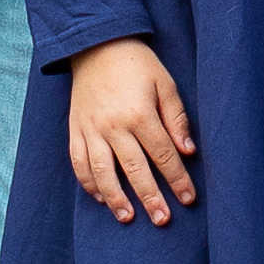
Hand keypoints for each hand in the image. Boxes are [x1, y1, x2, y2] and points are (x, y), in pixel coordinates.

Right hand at [68, 37, 196, 222]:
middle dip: (151, 197)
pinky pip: (79, 163)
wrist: (96, 44)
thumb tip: (188, 152)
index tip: (188, 199)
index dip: (178, 179)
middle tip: (162, 219)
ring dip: (116, 198)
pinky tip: (100, 198)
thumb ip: (176, 119)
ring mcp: (91, 130)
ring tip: (128, 218)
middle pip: (135, 170)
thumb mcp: (165, 83)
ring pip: (102, 173)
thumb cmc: (137, 64)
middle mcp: (114, 127)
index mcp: (140, 114)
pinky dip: (88, 183)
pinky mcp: (75, 130)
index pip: (163, 155)